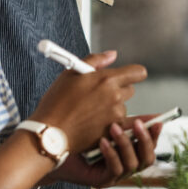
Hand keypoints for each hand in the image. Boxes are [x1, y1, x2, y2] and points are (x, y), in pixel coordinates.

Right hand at [30, 51, 146, 151]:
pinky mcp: (113, 132)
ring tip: (90, 111)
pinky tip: (97, 123)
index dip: (133, 73)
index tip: (127, 76)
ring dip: (113, 108)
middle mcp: (115, 97)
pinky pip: (120, 124)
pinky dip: (112, 123)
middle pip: (130, 90)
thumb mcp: (71, 73)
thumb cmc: (56, 104)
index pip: (138, 72)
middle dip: (118, 89)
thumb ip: (95, 60)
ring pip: (122, 107)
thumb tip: (112, 55)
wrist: (50, 133)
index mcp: (107, 80)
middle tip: (99, 94)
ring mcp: (116, 116)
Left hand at [52, 116, 161, 186]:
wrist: (51, 150)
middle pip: (148, 159)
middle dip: (145, 140)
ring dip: (125, 144)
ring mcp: (114, 176)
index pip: (150, 146)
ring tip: (113, 127)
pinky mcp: (102, 182)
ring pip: (133, 164)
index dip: (156, 134)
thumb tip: (138, 96)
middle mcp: (124, 165)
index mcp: (127, 152)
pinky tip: (103, 141)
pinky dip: (111, 154)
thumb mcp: (102, 121)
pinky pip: (115, 170)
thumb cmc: (75, 135)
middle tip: (138, 123)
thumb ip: (121, 114)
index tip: (158, 119)